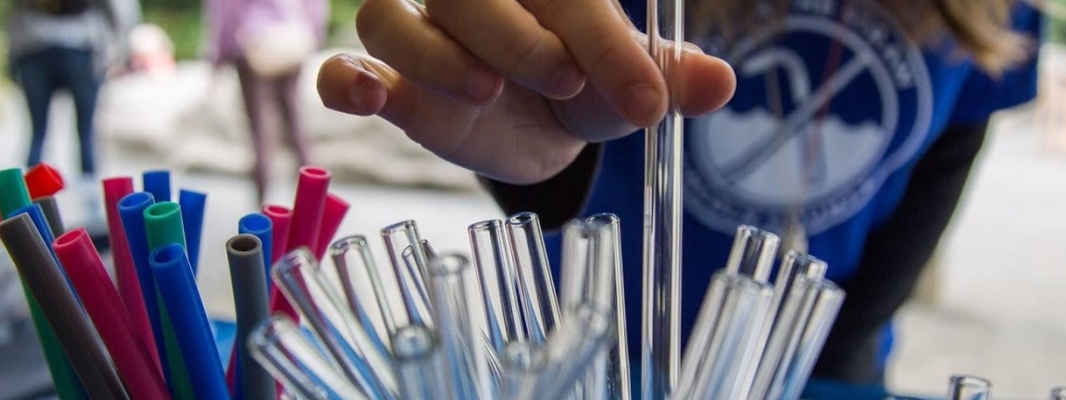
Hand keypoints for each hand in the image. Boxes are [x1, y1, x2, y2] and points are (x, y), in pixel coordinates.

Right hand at [317, 0, 735, 183]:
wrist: (543, 128)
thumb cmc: (587, 87)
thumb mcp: (632, 89)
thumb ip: (667, 80)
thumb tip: (721, 83)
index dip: (606, 43)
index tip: (647, 99)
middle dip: (515, 36)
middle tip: (565, 83)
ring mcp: (420, 33)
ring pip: (390, 19)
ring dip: (436, 55)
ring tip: (485, 93)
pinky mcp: (390, 83)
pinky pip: (344, 64)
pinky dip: (346, 78)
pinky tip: (367, 95)